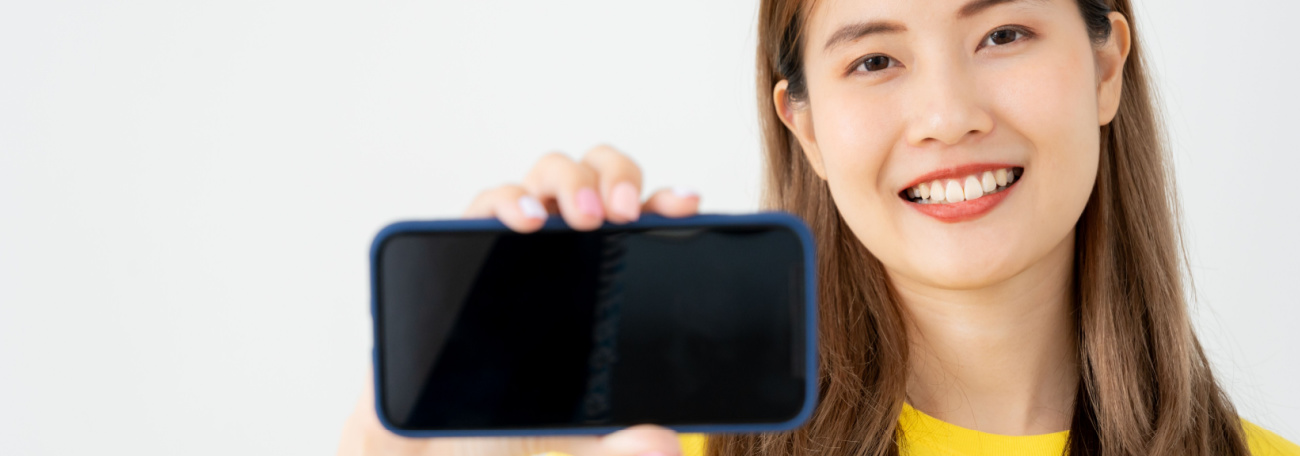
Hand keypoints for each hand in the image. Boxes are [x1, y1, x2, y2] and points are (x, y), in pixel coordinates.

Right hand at [338, 145, 697, 455]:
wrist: (439, 427)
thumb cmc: (514, 405)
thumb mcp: (580, 426)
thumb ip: (621, 437)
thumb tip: (663, 447)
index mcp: (604, 264)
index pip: (643, 217)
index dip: (666, 202)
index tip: (686, 206)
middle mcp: (564, 238)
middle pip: (599, 172)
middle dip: (616, 178)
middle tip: (622, 215)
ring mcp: (517, 233)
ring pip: (551, 170)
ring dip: (571, 181)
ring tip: (584, 216)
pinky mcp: (468, 240)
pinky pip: (490, 199)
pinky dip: (509, 200)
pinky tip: (528, 222)